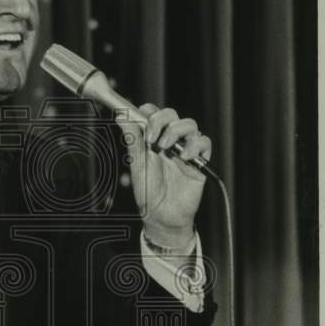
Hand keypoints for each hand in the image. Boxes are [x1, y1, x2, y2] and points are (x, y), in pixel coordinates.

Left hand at [116, 104, 211, 248]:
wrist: (162, 214)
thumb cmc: (148, 191)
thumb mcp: (137, 164)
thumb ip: (132, 139)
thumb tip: (120, 117)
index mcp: (153, 139)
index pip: (153, 113)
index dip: (148, 112)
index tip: (141, 120)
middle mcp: (170, 141)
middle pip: (171, 114)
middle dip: (161, 120)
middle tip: (152, 137)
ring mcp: (185, 148)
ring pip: (190, 124)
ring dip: (177, 131)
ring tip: (166, 148)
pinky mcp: (199, 160)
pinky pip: (204, 142)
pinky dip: (195, 145)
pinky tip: (184, 158)